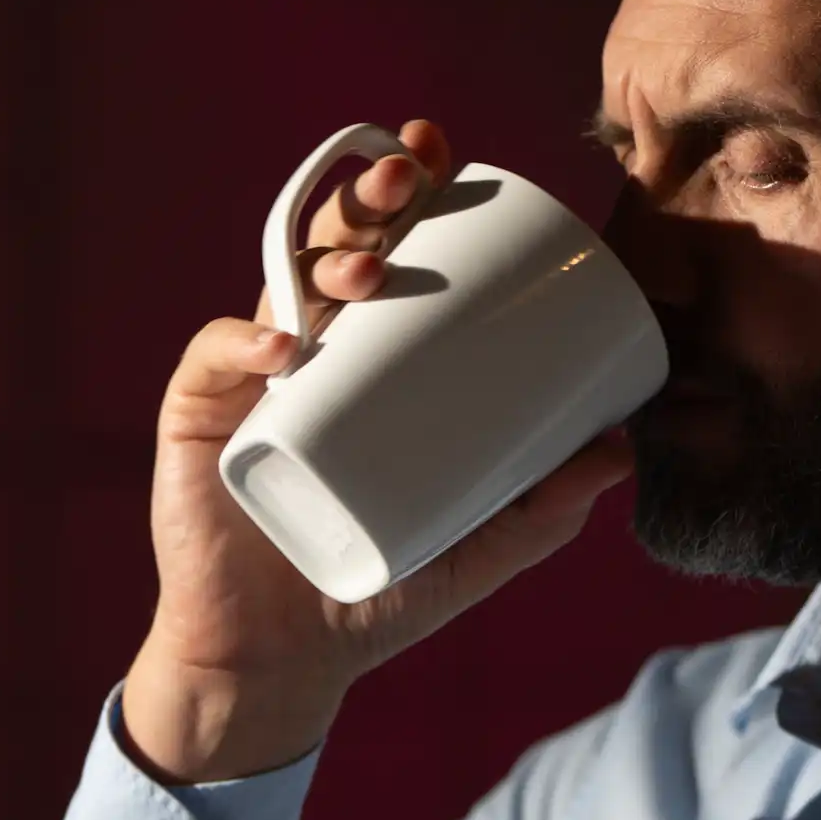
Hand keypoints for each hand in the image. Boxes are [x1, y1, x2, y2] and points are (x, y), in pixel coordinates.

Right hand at [120, 117, 633, 784]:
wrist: (279, 662)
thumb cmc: (373, 593)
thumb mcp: (475, 553)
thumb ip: (543, 510)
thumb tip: (621, 448)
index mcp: (364, 360)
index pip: (385, 255)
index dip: (408, 196)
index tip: (447, 156)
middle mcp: (304, 352)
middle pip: (330, 247)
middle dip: (366, 200)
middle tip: (409, 184)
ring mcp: (247, 382)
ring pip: (275, 286)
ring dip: (318, 256)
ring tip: (366, 270)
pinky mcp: (199, 421)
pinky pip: (214, 362)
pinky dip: (244, 344)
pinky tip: (286, 349)